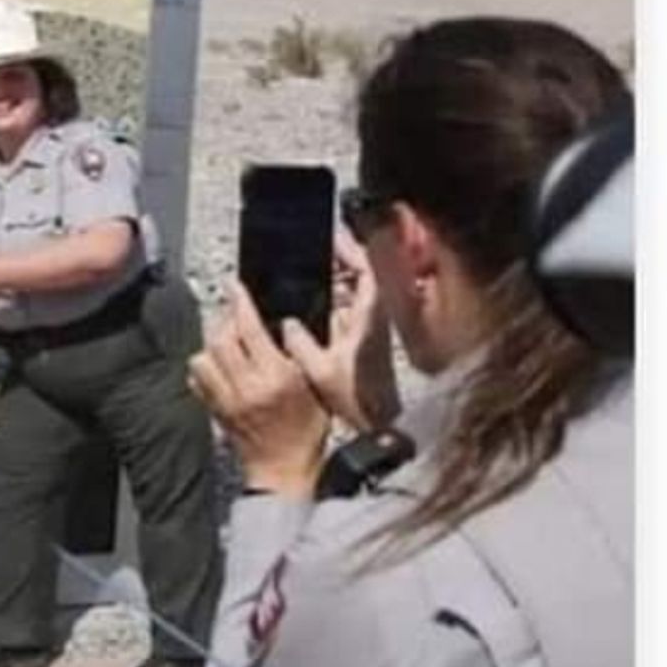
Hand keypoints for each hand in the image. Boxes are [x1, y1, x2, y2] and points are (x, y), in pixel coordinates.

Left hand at [188, 284, 328, 497]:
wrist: (285, 470)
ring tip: (228, 342)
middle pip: (220, 338)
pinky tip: (218, 365)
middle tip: (235, 315)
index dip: (240, 302)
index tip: (235, 286)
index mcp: (276, 377)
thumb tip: (283, 324)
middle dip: (225, 320)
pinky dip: (204, 365)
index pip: (250, 329)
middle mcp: (247, 386)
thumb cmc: (308, 431)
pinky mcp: (215, 409)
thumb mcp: (315, 388)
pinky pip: (197, 378)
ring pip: (203, 356)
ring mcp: (227, 399)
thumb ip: (298, 355)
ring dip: (212, 343)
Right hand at [282, 229, 399, 433]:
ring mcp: (371, 330)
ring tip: (313, 267)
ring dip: (339, 279)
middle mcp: (373, 321)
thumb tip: (287, 324)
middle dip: (343, 259)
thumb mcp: (322, 371)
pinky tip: (316, 301)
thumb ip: (301, 344)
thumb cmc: (357, 402)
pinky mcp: (365, 342)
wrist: (378, 427)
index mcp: (369, 319)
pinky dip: (337, 299)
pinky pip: (352, 309)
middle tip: (319, 246)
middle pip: (365, 277)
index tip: (334, 238)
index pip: (368, 273)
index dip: (352, 251)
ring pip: (358, 294)